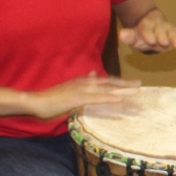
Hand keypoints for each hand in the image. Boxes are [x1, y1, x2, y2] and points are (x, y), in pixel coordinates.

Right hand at [25, 73, 139, 118]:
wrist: (35, 101)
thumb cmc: (51, 99)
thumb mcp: (69, 90)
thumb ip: (83, 84)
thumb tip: (94, 75)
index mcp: (83, 81)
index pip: (105, 81)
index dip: (119, 82)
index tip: (131, 84)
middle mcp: (85, 82)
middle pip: (109, 83)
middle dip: (125, 84)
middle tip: (140, 85)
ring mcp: (81, 90)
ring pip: (106, 90)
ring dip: (122, 91)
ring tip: (136, 93)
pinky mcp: (78, 98)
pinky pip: (97, 98)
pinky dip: (109, 99)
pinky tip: (120, 100)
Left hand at [119, 10, 175, 53]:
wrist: (153, 25)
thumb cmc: (142, 34)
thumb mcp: (134, 36)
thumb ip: (129, 36)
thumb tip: (121, 35)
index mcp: (147, 24)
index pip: (146, 29)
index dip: (148, 34)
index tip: (149, 40)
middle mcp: (159, 25)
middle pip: (160, 30)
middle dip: (162, 36)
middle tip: (163, 42)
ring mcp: (169, 29)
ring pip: (172, 32)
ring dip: (175, 38)